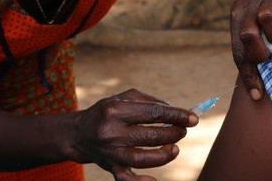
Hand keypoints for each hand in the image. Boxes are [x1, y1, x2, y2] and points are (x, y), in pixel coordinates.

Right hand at [70, 89, 197, 180]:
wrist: (78, 133)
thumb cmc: (106, 112)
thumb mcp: (123, 98)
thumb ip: (149, 101)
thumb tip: (175, 110)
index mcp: (116, 110)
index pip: (154, 112)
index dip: (177, 115)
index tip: (193, 118)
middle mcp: (111, 131)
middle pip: (151, 135)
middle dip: (174, 133)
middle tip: (182, 131)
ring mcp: (110, 151)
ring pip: (143, 158)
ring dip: (164, 155)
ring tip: (174, 148)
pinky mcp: (109, 166)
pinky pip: (126, 178)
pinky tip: (154, 180)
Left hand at [230, 0, 271, 100]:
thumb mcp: (248, 13)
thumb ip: (249, 38)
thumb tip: (255, 73)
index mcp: (238, 18)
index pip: (240, 52)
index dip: (248, 76)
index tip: (257, 96)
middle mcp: (251, 9)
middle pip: (248, 36)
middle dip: (260, 54)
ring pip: (268, 21)